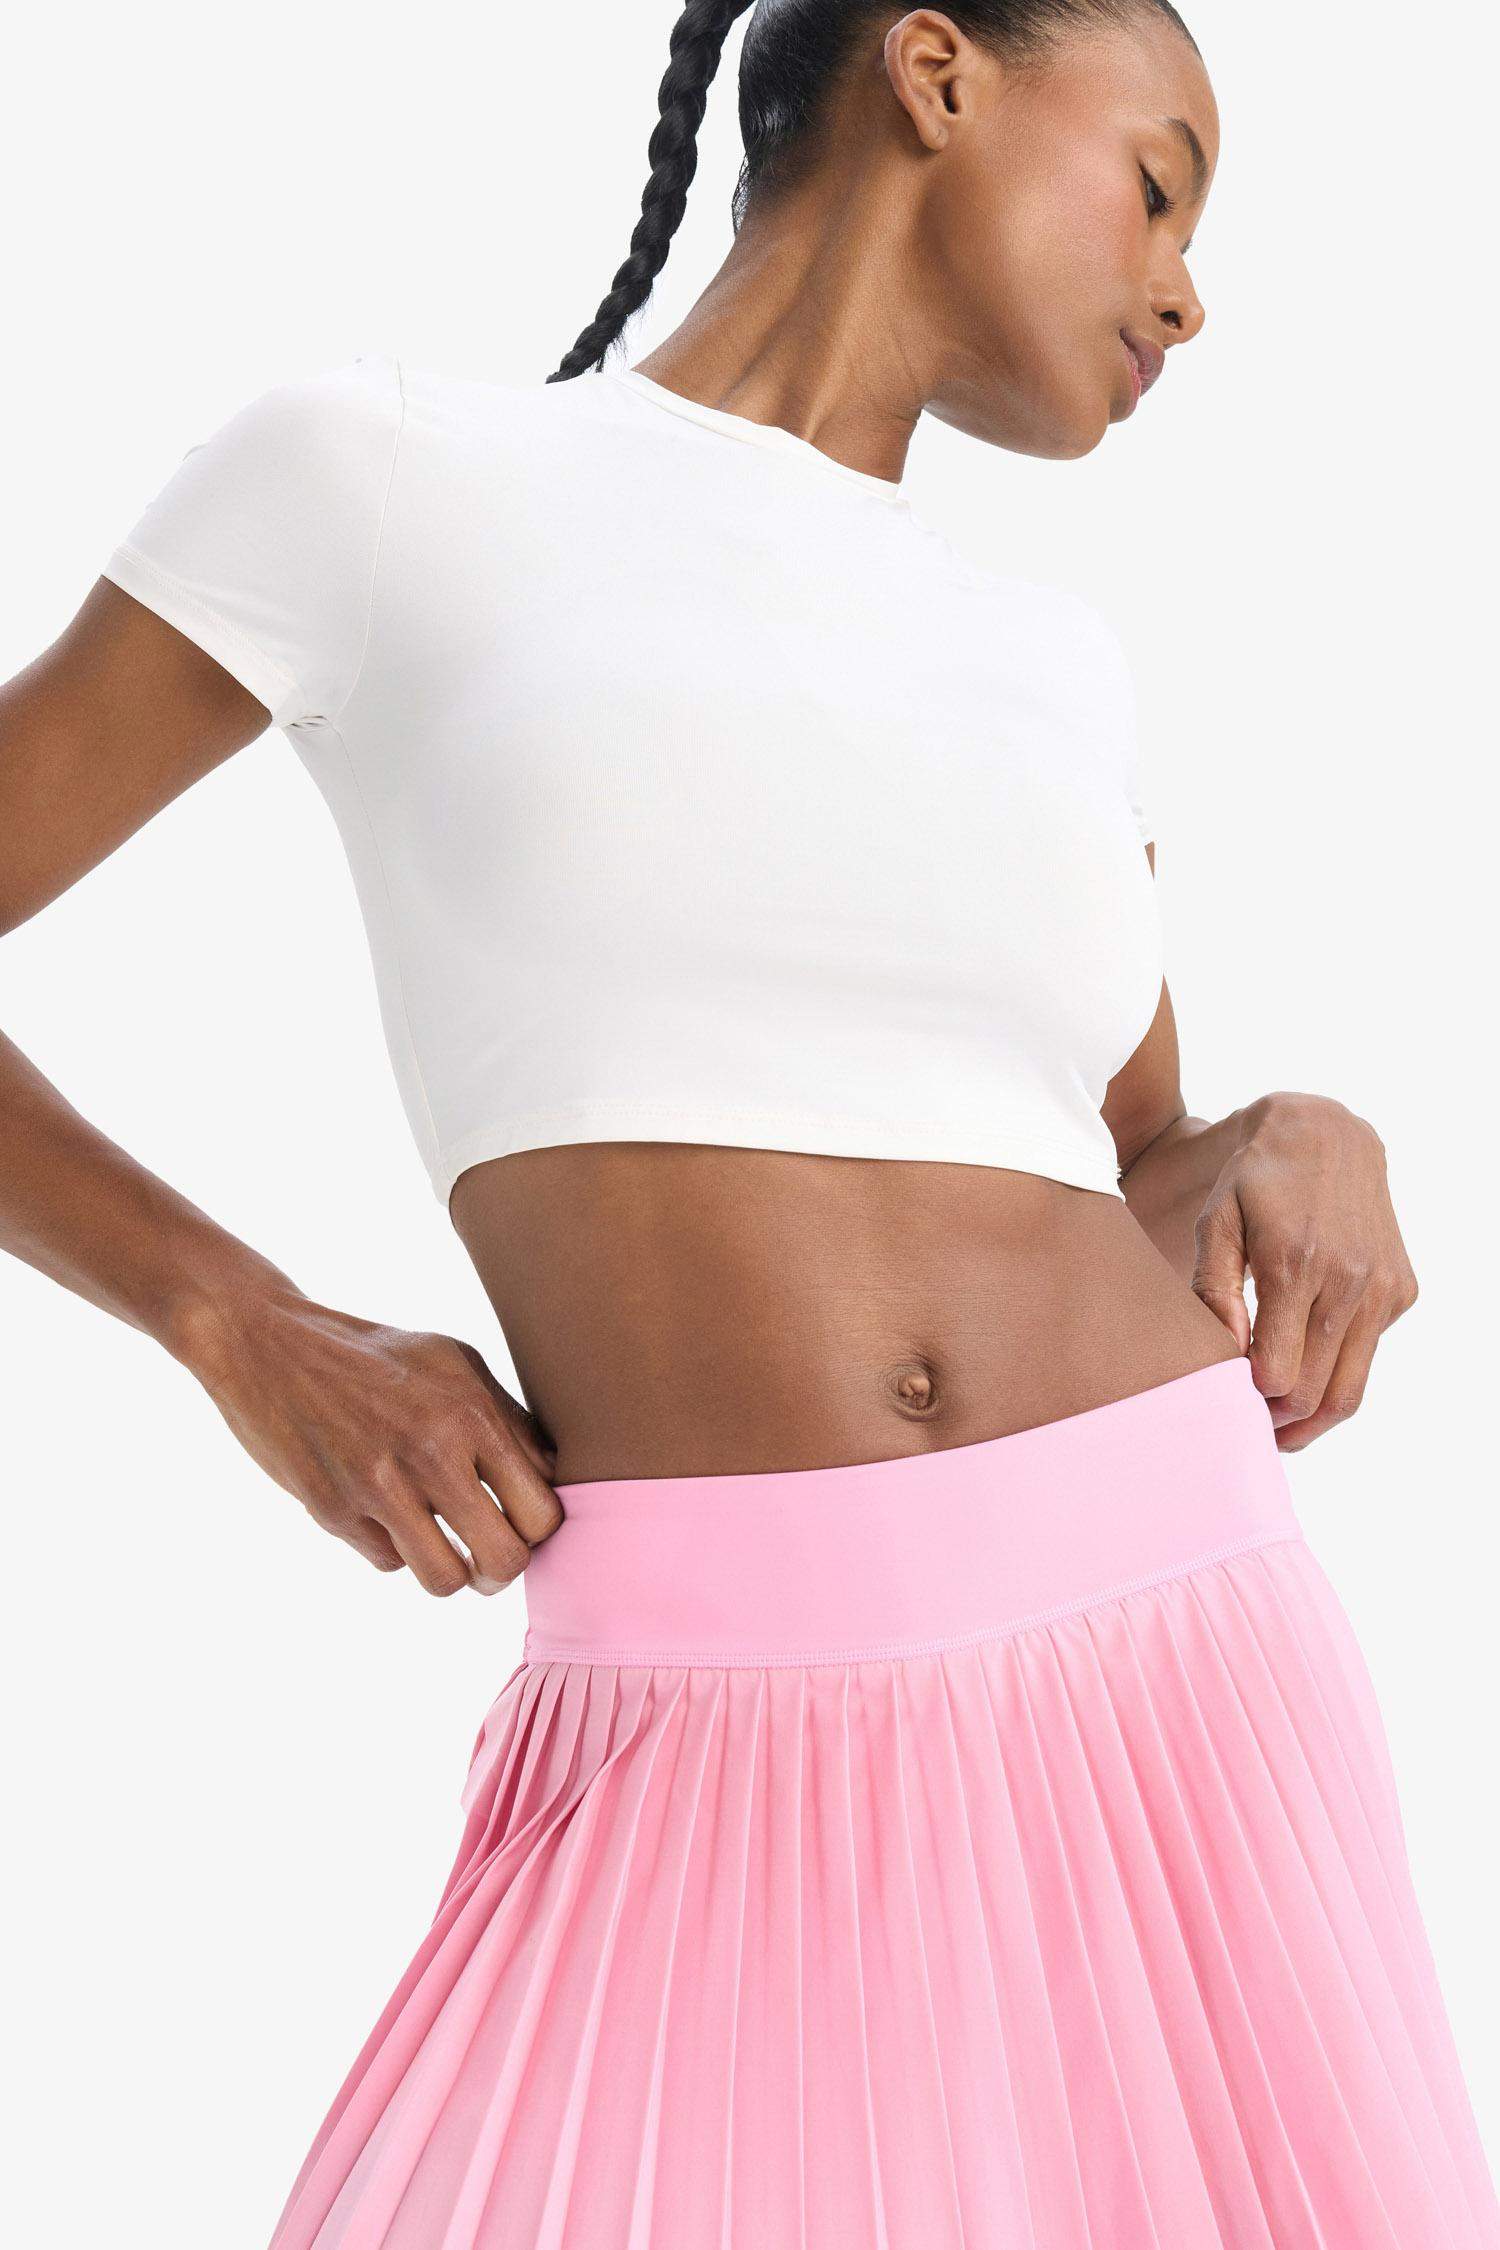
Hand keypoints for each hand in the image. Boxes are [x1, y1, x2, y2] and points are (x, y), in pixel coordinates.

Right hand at [173, 1282, 562, 1591]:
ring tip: (443, 1549)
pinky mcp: (334, 1511)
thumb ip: (508, 1420)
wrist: (268, 1345)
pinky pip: (388, 1563)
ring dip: (450, 1574)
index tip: (523, 1524)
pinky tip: (380, 1512)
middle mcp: (431, 1452)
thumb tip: (554, 1480)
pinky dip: (392, 1549)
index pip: (543, 1511)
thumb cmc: (374, 1354)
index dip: (541, 1531)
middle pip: (504, 1559)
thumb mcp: (454, 1362)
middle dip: (502, 1571)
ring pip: (445, 1580)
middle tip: (489, 1559)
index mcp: (472, 1413)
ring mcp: (379, 1487)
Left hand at [1191, 1092, 1418, 1450]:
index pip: (1278, 1374)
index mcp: (1294, 1264)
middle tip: (1250, 1432)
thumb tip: (1229, 1353)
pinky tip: (1308, 1362)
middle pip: (1317, 1392)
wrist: (1325, 1133)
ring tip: (1280, 1426)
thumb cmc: (1255, 1181)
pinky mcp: (1401, 1289)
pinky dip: (1339, 1371)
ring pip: (1352, 1388)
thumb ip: (1215, 1289)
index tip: (1227, 1404)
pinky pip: (1369, 1353)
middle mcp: (1348, 1280)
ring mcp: (1382, 1286)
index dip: (1251, 1401)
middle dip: (1281, 1422)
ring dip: (1315, 1417)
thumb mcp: (1217, 1222)